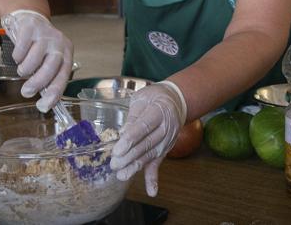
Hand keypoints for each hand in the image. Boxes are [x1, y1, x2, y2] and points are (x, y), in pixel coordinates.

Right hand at [2, 10, 72, 111]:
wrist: (30, 19)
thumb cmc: (40, 45)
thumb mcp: (49, 59)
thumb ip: (49, 76)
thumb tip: (46, 102)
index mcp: (67, 53)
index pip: (63, 76)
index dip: (54, 93)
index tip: (44, 106)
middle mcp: (58, 43)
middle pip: (50, 68)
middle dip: (37, 83)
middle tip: (26, 92)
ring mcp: (44, 34)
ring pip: (33, 60)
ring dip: (24, 70)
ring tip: (23, 69)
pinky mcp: (30, 28)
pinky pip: (21, 50)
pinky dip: (17, 57)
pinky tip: (19, 55)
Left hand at [110, 81, 185, 196]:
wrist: (176, 101)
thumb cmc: (155, 97)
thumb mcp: (143, 98)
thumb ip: (134, 115)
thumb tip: (123, 132)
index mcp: (159, 112)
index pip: (144, 127)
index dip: (130, 139)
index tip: (117, 150)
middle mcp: (165, 128)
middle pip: (146, 144)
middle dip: (129, 156)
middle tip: (114, 164)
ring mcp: (166, 141)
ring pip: (150, 156)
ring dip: (136, 167)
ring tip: (122, 175)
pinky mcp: (164, 150)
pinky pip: (159, 165)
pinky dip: (154, 179)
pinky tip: (151, 192)